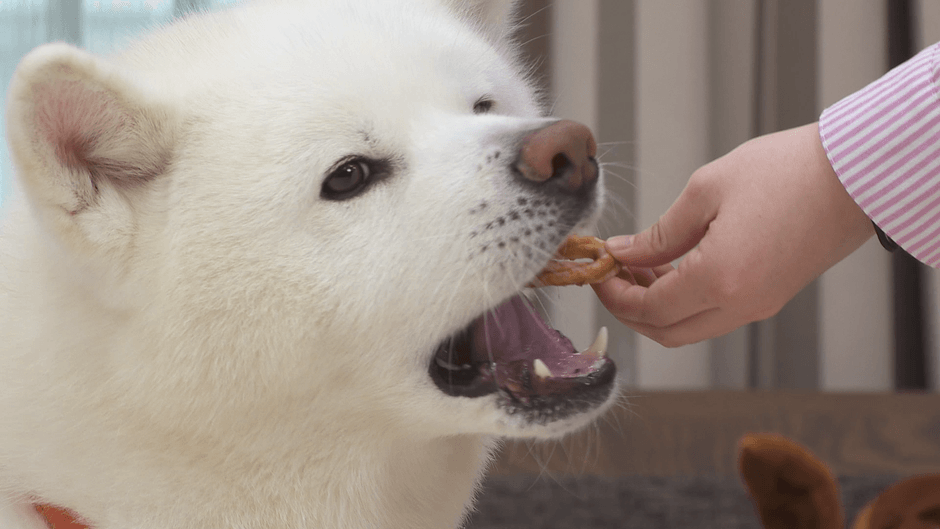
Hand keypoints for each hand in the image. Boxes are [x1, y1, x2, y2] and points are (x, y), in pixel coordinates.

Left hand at [593, 123, 873, 346]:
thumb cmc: (787, 171)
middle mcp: (741, 304)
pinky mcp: (774, 297)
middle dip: (631, 309)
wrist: (855, 175)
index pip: (648, 310)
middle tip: (614, 273)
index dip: (614, 295)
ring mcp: (760, 306)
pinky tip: (675, 267)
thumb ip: (659, 233)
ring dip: (659, 307)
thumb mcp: (705, 191)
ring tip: (641, 265)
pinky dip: (687, 302)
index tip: (599, 270)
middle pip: (667, 332)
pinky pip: (717, 315)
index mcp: (718, 279)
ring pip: (692, 328)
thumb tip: (623, 252)